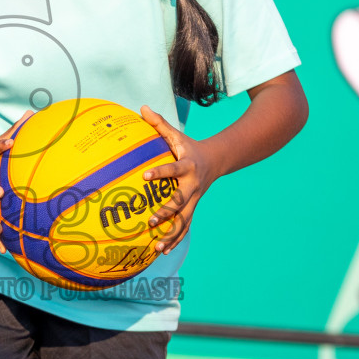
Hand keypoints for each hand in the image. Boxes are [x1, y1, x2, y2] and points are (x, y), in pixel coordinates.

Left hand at [137, 104, 219, 253]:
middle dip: (167, 212)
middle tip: (151, 221)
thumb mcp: (177, 135)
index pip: (173, 170)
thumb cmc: (189, 147)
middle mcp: (192, 186)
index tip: (145, 176)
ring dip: (172, 235)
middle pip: (180, 201)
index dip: (160, 173)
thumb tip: (141, 107)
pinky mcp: (193, 209)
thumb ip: (159, 124)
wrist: (217, 160)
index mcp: (187, 166)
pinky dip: (176, 240)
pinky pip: (185, 227)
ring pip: (184, 221)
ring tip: (157, 246)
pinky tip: (162, 251)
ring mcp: (194, 200)